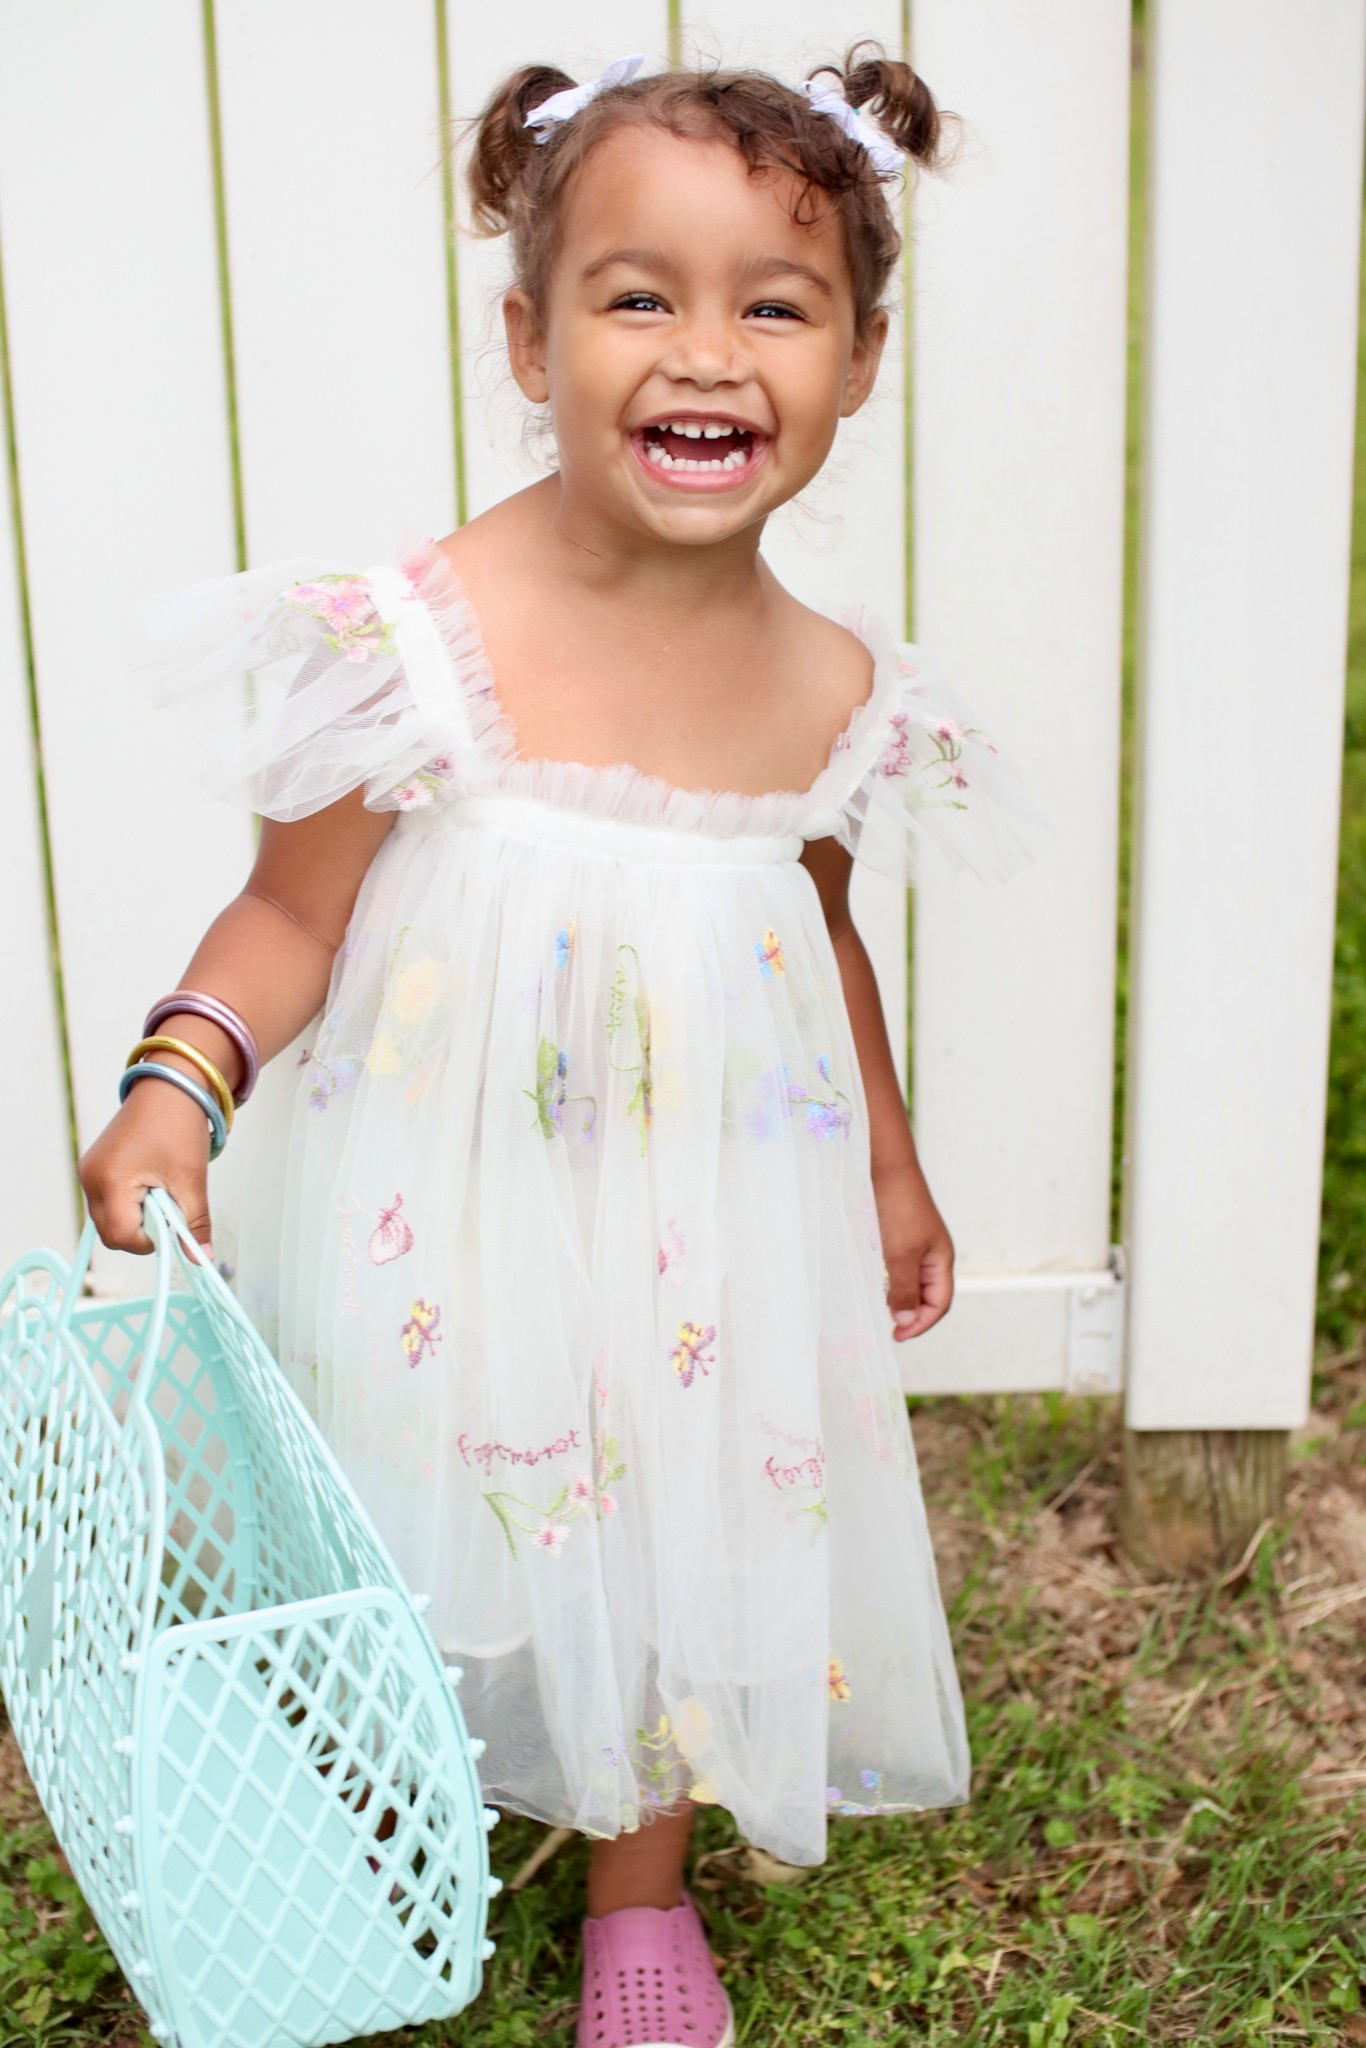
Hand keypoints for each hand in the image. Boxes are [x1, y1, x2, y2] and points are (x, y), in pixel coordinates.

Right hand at [79, 1070, 212, 1256]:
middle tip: (170, 1207)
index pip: (121, 1236)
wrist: (171, 1086)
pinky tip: (151, 1183)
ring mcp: (88, 1172)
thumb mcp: (191, 1181)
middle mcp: (90, 1178)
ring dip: (137, 1216)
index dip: (150, 1240)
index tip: (174, 1224)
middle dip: (143, 1231)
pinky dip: (130, 1202)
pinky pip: (108, 1201)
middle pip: (111, 1233)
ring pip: (108, 1219)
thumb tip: (201, 1258)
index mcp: (110, 1181)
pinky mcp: (94, 1167)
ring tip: (162, 1190)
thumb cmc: (180, 1127)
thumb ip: (194, 1224)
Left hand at [874, 1166, 953, 1342]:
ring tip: (877, 1309)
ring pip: (909, 1282)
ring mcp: (914, 1244)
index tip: (896, 1335)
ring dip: (896, 1298)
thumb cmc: (898, 1208)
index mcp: (941, 1259)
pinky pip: (895, 1267)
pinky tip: (871, 1284)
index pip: (940, 1303)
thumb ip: (904, 1289)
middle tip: (885, 1328)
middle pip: (926, 1295)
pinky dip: (885, 1281)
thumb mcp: (901, 1254)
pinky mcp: (896, 1235)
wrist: (883, 1166)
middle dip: (910, 1314)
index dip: (921, 1323)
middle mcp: (931, 1254)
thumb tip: (907, 1320)